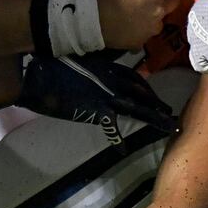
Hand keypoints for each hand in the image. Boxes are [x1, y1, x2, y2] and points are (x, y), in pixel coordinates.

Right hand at [18, 51, 178, 142]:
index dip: (147, 89)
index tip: (155, 97)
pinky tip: (124, 149)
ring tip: (167, 127)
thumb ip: (93, 65)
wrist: (37, 74)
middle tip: (170, 114)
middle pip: (141, 94)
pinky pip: (110, 127)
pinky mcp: (95, 110)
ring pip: (136, 108)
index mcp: (108, 68)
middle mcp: (112, 81)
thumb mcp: (79, 59)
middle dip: (156, 104)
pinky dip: (116, 139)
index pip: (135, 79)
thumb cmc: (53, 61)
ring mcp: (106, 95)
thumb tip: (99, 70)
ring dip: (152, 118)